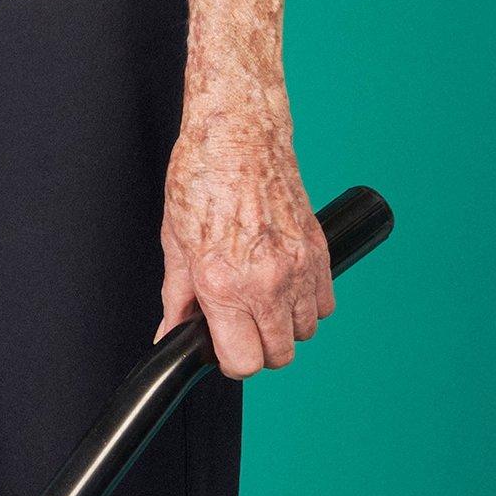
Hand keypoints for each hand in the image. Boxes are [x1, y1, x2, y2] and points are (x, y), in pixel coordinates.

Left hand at [156, 0, 332, 377]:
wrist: (238, 132)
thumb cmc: (202, 177)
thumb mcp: (174, 242)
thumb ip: (177, 298)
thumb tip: (170, 336)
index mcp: (223, 285)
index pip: (243, 363)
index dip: (228, 360)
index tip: (220, 345)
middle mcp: (266, 281)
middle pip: (278, 355)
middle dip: (256, 347)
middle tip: (237, 323)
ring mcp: (298, 266)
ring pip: (305, 332)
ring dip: (284, 326)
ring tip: (260, 300)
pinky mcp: (319, 249)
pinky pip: (324, 302)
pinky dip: (308, 304)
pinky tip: (284, 285)